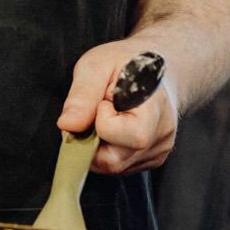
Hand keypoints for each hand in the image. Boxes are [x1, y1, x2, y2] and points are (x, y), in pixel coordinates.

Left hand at [57, 38, 178, 174]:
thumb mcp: (97, 65)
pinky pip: (121, 166)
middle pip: (113, 160)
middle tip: (96, 111)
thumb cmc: (126, 62)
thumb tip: (67, 126)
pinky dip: (109, 151)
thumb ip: (82, 95)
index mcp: (153, 108)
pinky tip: (116, 128)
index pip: (117, 133)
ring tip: (107, 117)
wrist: (158, 66)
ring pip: (114, 167)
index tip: (104, 100)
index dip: (99, 118)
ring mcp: (159, 149)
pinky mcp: (154, 158)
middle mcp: (161, 135)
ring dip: (98, 147)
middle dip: (92, 140)